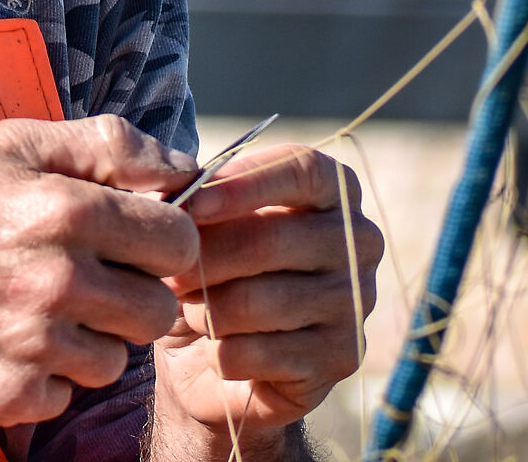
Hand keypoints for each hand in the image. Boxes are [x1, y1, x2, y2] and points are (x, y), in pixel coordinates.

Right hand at [0, 115, 200, 428]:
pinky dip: (45, 376)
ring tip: (34, 309)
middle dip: (131, 295)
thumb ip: (106, 146)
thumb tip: (183, 166)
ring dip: (87, 340)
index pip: (179, 240)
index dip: (164, 240)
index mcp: (66, 210)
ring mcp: (33, 346)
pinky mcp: (9, 396)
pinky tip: (5, 343)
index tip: (135, 242)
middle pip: (158, 310)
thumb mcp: (12, 145)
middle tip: (83, 280)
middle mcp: (56, 280)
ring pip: (115, 359)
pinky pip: (66, 395)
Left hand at [153, 144, 382, 444]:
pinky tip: (214, 349)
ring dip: (205, 309)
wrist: (225, 357)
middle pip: (270, 240)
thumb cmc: (217, 269)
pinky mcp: (341, 357)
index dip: (241, 184)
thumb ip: (196, 199)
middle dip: (203, 258)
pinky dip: (219, 352)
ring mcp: (355, 301)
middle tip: (166, 272)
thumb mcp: (204, 224)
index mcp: (335, 188)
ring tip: (189, 310)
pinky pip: (258, 353)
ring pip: (257, 302)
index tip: (188, 204)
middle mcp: (360, 239)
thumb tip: (174, 196)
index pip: (301, 170)